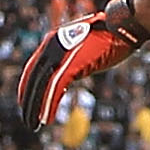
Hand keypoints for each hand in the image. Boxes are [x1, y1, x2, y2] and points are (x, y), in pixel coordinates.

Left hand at [16, 1, 146, 127]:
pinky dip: (49, 105)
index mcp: (53, 41)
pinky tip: (46, 119)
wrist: (122, 25)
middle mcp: (51, 46)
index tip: (27, 100)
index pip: (33, 67)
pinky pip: (55, 89)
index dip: (28, 86)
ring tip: (33, 124)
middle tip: (26, 117)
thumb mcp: (86, 47)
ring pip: (41, 85)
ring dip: (36, 107)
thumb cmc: (111, 34)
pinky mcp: (71, 65)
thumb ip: (74, 59)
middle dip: (28, 99)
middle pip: (33, 78)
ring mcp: (60, 55)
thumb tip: (73, 73)